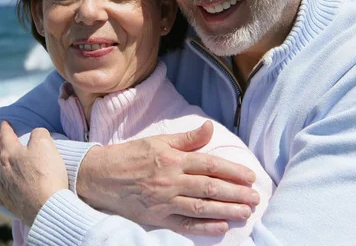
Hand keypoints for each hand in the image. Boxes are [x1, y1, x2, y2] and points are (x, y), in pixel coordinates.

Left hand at [0, 121, 67, 226]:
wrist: (46, 207)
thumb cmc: (47, 175)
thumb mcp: (47, 146)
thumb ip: (39, 134)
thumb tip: (35, 134)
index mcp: (10, 152)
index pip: (6, 135)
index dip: (6, 127)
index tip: (5, 121)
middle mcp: (1, 167)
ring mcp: (1, 184)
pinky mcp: (4, 199)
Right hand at [77, 121, 259, 234]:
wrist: (100, 176)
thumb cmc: (130, 156)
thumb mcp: (157, 141)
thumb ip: (186, 138)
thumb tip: (210, 127)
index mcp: (172, 159)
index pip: (209, 164)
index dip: (232, 171)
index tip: (250, 177)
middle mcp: (170, 180)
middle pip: (210, 187)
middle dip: (236, 193)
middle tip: (255, 197)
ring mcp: (164, 201)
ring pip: (201, 207)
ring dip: (226, 210)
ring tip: (245, 212)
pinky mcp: (157, 218)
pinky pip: (184, 224)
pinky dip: (204, 227)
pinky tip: (221, 227)